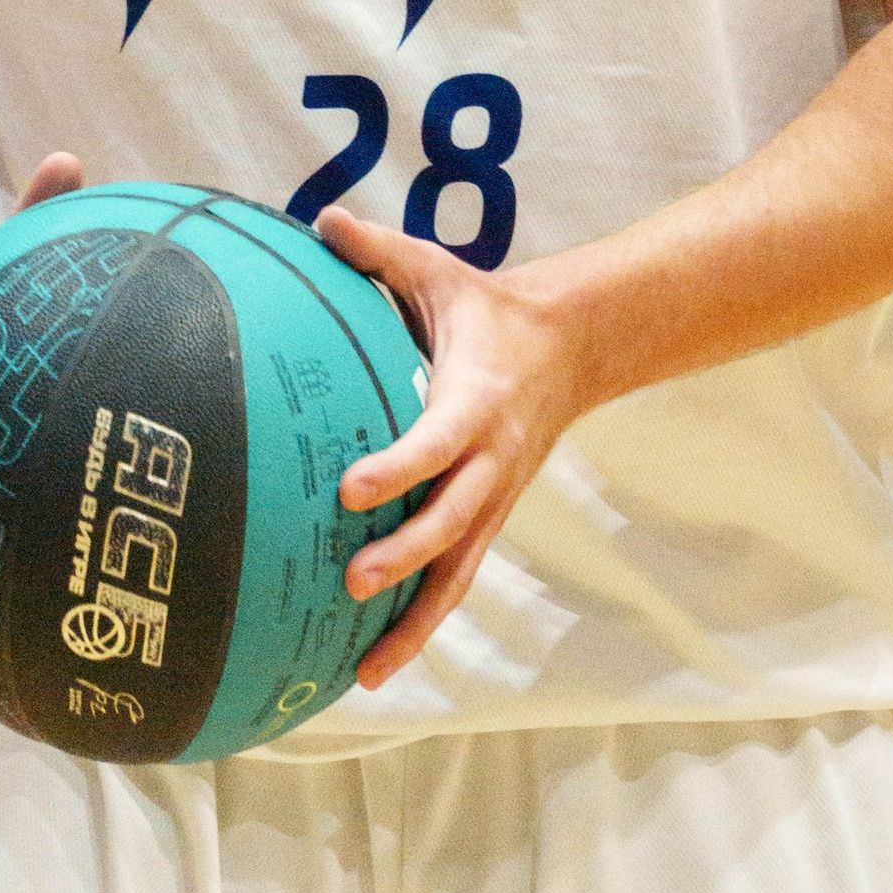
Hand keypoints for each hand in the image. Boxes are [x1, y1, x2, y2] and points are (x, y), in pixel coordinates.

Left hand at [317, 209, 595, 688]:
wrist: (573, 347)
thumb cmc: (486, 308)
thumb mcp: (438, 271)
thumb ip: (377, 251)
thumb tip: (319, 222)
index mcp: (475, 401)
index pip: (438, 442)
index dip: (400, 467)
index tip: (351, 489)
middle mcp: (490, 462)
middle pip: (453, 522)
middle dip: (407, 556)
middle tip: (353, 581)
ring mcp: (492, 500)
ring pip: (458, 572)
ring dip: (416, 622)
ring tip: (366, 671)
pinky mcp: (487, 522)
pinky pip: (454, 581)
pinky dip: (420, 626)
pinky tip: (373, 668)